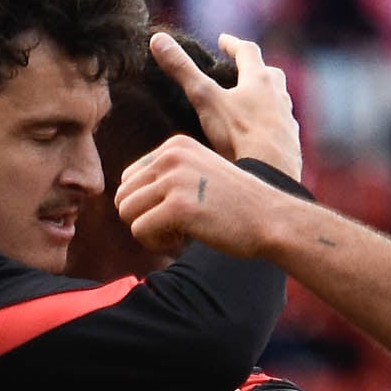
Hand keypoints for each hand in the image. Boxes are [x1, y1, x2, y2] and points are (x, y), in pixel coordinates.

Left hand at [115, 134, 294, 262]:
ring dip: (148, 231)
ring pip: (126, 213)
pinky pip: (139, 231)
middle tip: (174, 227)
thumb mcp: (200, 174)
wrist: (271, 219)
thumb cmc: (236, 206)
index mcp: (175, 146)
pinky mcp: (178, 206)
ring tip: (178, 233)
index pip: (129, 179)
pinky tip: (182, 241)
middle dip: (143, 218)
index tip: (176, 212)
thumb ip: (166, 177)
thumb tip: (119, 199)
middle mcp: (171, 156)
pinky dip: (156, 243)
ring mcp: (175, 179)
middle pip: (123, 196)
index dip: (147, 204)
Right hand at [150, 30, 304, 177]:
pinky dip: (273, 124)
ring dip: (268, 97)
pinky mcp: (291, 144)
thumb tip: (157, 39)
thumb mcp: (205, 99)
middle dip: (257, 68)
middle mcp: (278, 96)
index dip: (233, 44)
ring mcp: (288, 121)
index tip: (222, 40)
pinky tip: (264, 135)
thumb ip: (183, 70)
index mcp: (259, 80)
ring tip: (255, 103)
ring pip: (281, 101)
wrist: (271, 174)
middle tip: (244, 70)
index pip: (247, 51)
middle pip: (271, 73)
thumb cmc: (237, 134)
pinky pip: (284, 127)